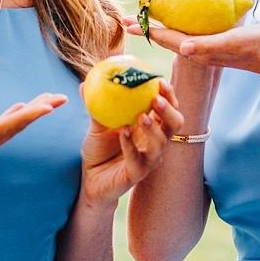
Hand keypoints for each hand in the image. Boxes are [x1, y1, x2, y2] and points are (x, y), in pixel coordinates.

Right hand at [0, 93, 65, 235]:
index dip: (25, 118)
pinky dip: (11, 119)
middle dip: (38, 111)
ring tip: (49, 100)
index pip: (2, 131)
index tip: (49, 108)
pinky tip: (18, 111)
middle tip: (62, 96)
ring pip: (9, 129)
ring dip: (30, 114)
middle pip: (14, 128)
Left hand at [79, 79, 185, 205]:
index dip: (169, 95)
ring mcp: (149, 159)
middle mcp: (155, 142)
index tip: (160, 81)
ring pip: (161, 144)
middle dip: (170, 110)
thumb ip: (95, 105)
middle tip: (156, 99)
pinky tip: (123, 132)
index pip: (169, 108)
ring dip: (153, 128)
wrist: (90, 179)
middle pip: (175, 124)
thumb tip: (84, 83)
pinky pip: (138, 160)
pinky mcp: (137, 174)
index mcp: (151, 126)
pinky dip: (131, 145)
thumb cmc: (99, 149)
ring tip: (141, 116)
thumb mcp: (97, 124)